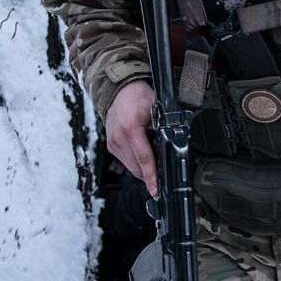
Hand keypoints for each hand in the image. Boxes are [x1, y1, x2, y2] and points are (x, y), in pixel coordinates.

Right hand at [105, 80, 158, 197]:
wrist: (119, 91)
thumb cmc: (138, 97)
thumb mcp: (156, 110)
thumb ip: (162, 130)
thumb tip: (169, 149)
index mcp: (130, 129)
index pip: (144, 158)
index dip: (151, 176)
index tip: (155, 190)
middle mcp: (118, 138)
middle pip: (136, 167)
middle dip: (150, 174)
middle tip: (162, 173)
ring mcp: (113, 143)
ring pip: (131, 167)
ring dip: (143, 168)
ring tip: (153, 158)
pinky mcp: (111, 145)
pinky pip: (126, 161)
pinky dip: (136, 161)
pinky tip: (143, 153)